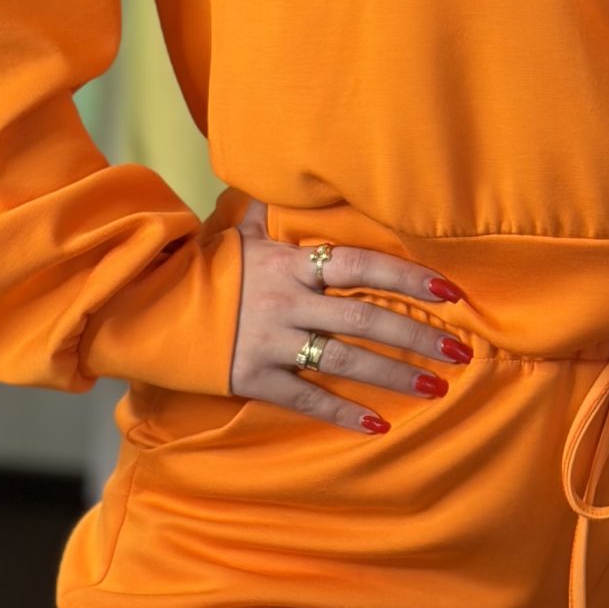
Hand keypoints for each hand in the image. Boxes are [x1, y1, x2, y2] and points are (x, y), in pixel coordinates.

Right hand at [227, 197, 472, 432]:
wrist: (147, 307)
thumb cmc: (207, 272)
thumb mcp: (241, 238)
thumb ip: (275, 218)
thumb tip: (289, 183)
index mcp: (291, 264)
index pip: (362, 265)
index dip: (407, 278)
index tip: (450, 293)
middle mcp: (286, 300)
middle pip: (364, 317)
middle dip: (417, 335)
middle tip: (461, 351)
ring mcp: (270, 341)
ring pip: (344, 359)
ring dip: (394, 375)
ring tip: (437, 388)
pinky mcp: (252, 377)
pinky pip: (306, 397)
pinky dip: (343, 412)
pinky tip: (378, 424)